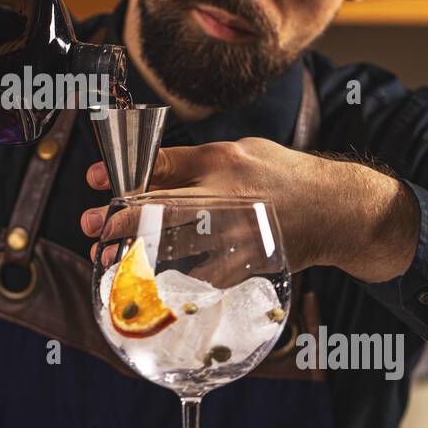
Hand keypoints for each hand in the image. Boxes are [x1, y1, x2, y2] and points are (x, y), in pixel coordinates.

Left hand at [81, 137, 419, 283]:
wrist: (337, 210)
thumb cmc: (284, 175)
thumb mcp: (242, 150)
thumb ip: (197, 162)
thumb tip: (148, 172)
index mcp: (221, 160)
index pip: (160, 165)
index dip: (122, 174)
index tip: (95, 180)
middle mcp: (225, 196)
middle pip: (159, 209)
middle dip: (118, 220)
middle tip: (91, 225)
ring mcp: (235, 233)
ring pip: (173, 247)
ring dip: (134, 254)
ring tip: (106, 256)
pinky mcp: (245, 263)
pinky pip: (198, 274)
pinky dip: (171, 276)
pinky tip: (149, 276)